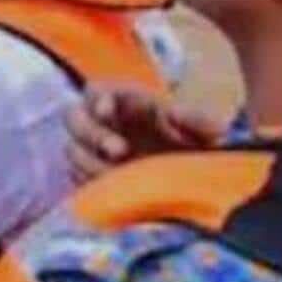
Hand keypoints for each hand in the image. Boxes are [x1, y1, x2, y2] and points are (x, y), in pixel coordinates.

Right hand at [66, 82, 222, 183]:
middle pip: (73, 117)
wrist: (198, 186)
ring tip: (119, 176)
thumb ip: (197, 119)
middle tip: (120, 152)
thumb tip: (173, 112)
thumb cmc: (201, 152)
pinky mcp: (90, 177)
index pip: (97, 91)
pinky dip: (89, 183)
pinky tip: (112, 190)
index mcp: (128, 104)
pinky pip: (75, 178)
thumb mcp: (209, 134)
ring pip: (71, 150)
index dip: (98, 99)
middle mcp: (105, 125)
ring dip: (89, 162)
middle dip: (91, 134)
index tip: (106, 113)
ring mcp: (94, 152)